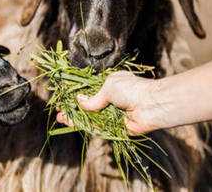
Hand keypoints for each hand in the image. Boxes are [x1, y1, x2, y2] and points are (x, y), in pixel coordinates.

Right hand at [56, 71, 172, 133]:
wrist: (151, 105)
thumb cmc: (133, 90)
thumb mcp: (109, 87)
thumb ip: (93, 98)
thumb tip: (79, 102)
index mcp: (110, 85)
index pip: (90, 90)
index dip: (77, 94)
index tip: (64, 96)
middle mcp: (110, 99)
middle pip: (88, 105)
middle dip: (73, 107)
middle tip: (59, 110)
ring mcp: (111, 114)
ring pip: (89, 117)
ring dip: (75, 117)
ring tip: (61, 118)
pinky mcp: (114, 128)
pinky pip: (96, 127)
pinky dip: (83, 126)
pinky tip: (71, 123)